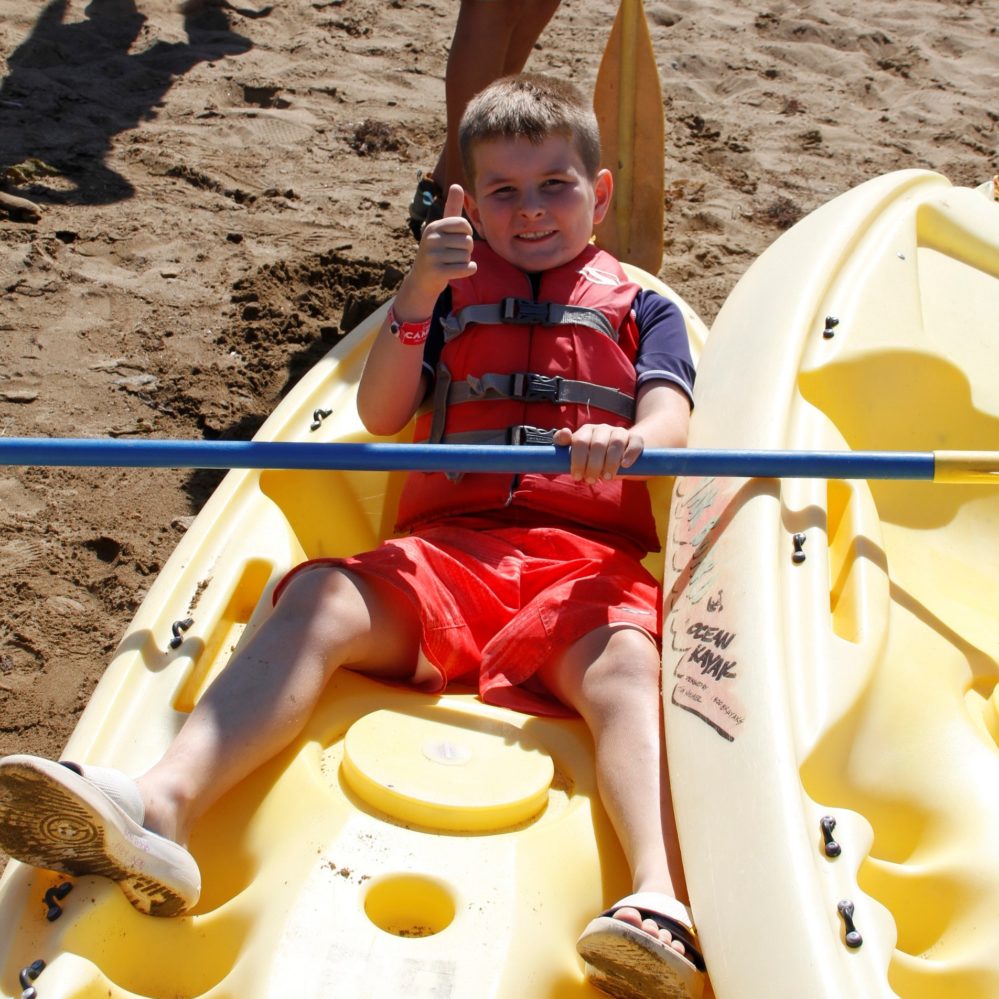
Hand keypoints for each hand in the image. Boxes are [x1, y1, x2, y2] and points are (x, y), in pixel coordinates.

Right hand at [400, 184, 476, 310]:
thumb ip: (451, 208)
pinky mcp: (438, 272)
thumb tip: (457, 184)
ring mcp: (433, 256)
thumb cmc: (437, 251)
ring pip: (467, 256)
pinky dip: (468, 270)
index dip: (467, 233)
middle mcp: (431, 239)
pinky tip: (460, 270)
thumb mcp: (442, 229)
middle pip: (467, 242)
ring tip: (452, 263)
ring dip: (465, 261)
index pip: (464, 224)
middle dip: (466, 250)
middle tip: (453, 255)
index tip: (459, 239)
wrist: (422, 281)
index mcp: (434, 226)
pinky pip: (467, 268)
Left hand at [553, 424, 644, 482]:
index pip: (579, 441)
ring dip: (610, 462)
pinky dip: (630, 454)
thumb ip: (566, 447)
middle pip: (597, 444)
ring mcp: (619, 432)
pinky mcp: (635, 438)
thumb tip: (562, 435)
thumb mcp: (579, 454)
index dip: (577, 460)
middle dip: (593, 465)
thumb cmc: (596, 457)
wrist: (623, 452)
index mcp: (586, 431)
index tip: (576, 476)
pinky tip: (625, 465)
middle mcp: (602, 429)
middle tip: (590, 481)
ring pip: (615, 443)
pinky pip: (634, 442)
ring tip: (606, 478)